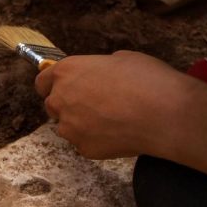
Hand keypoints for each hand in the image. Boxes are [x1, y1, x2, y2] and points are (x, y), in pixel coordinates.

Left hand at [36, 51, 206, 178]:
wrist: (164, 114)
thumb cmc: (146, 80)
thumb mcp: (121, 59)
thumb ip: (98, 68)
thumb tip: (98, 75)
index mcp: (67, 72)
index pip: (42, 81)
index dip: (50, 85)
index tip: (59, 88)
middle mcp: (60, 99)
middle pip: (53, 104)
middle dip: (68, 104)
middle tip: (94, 104)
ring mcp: (69, 127)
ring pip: (67, 126)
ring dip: (81, 123)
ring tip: (111, 119)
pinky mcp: (82, 147)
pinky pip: (84, 143)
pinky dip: (96, 139)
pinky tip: (118, 133)